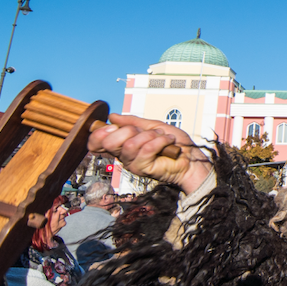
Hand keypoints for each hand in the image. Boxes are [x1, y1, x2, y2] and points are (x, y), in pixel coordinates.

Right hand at [88, 115, 209, 194]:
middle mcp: (124, 156)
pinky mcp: (144, 169)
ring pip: (130, 145)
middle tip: (146, 131)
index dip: (100, 133)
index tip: (113, 125)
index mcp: (122, 144)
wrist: (190, 156)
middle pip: (110, 142)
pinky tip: (167, 142)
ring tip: (161, 137)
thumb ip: (132, 122)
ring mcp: (133, 164)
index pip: (96, 143)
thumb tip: (113, 116)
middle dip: (129, 131)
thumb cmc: (174, 144)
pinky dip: (159, 141)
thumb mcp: (151, 126)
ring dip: (150, 136)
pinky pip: (145, 150)